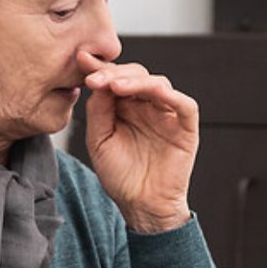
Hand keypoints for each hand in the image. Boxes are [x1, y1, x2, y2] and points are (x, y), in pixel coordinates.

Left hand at [77, 50, 198, 232]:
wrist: (140, 206)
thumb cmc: (120, 176)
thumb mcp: (99, 140)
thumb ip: (98, 110)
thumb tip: (96, 82)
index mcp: (124, 106)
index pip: (115, 78)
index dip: (100, 68)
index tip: (81, 60)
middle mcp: (146, 106)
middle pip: (135, 75)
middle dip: (113, 73)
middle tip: (94, 77)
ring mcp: (166, 114)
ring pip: (157, 83)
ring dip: (136, 80)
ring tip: (114, 85)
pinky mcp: (185, 127)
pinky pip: (184, 105)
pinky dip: (170, 95)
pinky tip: (151, 91)